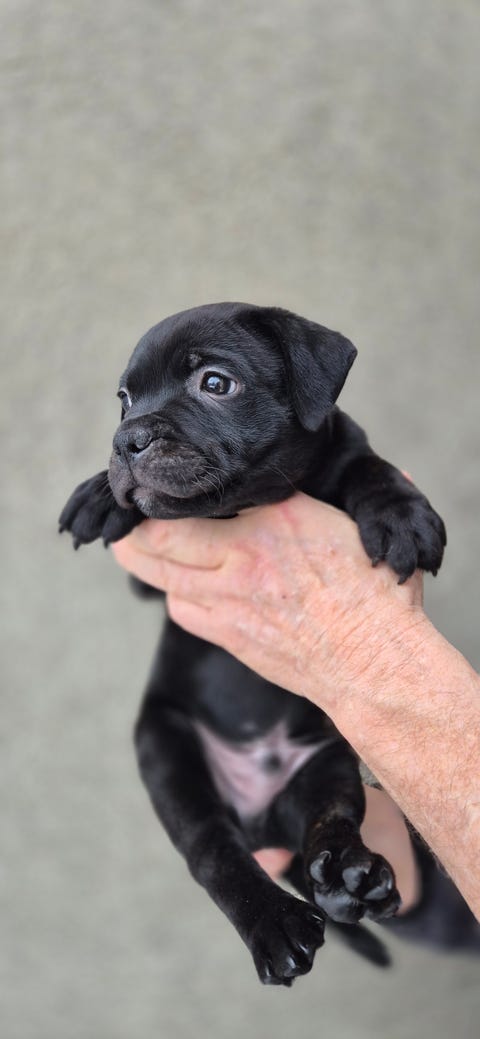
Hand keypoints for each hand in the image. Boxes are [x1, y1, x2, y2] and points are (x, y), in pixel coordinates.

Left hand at [111, 493, 425, 716]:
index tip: (162, 481)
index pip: (205, 492)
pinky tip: (184, 586)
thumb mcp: (359, 530)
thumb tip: (399, 471)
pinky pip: (180, 609)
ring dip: (143, 558)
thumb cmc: (377, 596)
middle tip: (129, 513)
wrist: (374, 665)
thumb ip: (351, 499)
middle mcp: (245, 553)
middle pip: (159, 534)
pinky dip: (175, 594)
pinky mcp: (228, 635)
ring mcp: (230, 599)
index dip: (172, 488)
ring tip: (137, 545)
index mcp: (279, 517)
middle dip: (135, 523)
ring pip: (157, 573)